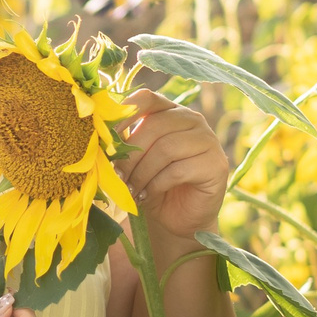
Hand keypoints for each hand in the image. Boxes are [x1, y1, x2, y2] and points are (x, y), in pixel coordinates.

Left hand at [119, 90, 231, 240]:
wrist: (177, 218)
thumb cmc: (152, 184)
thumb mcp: (135, 159)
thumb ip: (125, 142)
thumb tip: (101, 134)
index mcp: (170, 111)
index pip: (147, 98)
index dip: (124, 113)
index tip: (106, 136)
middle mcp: (192, 119)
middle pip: (155, 126)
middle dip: (130, 155)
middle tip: (118, 176)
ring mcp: (208, 140)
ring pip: (166, 148)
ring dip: (141, 172)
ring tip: (131, 188)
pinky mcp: (215, 165)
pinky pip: (178, 170)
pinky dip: (155, 185)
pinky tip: (146, 196)